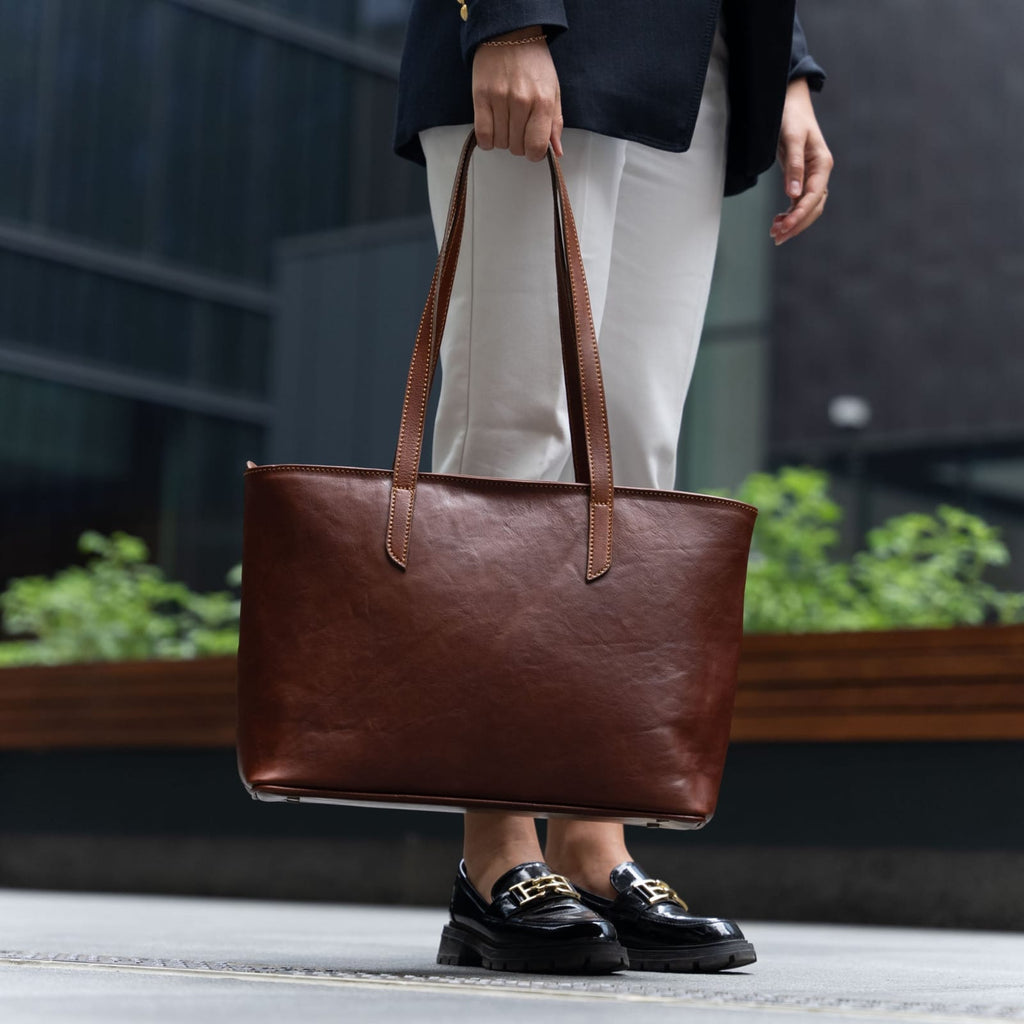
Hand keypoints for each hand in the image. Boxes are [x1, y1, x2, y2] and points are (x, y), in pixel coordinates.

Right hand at [472, 27, 562, 160]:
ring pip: (500, 143)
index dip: (534, 153)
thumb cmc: (533, 62)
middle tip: (519, 128)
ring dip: (503, 139)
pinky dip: (487, 140)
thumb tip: (556, 151)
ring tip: (506, 122)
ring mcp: (500, 99)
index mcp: (543, 101)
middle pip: (517, 148)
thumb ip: (554, 123)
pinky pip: (482, 135)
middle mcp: (522, 101)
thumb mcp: (553, 90)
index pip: (536, 147)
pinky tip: (492, 129)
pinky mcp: (481, 97)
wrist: (510, 34)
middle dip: (519, 144)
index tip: (532, 147)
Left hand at [771, 78, 832, 244]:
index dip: (800, 214)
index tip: (785, 227)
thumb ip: (794, 166)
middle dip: (797, 224)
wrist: (789, 102)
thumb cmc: (791, 116)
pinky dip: (789, 214)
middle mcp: (820, 172)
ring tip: (774, 233)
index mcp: (822, 164)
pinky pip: (798, 202)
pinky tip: (777, 221)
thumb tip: (792, 195)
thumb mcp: (791, 138)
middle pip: (813, 207)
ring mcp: (811, 176)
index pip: (814, 196)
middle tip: (777, 237)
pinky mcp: (801, 177)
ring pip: (806, 207)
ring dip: (792, 222)